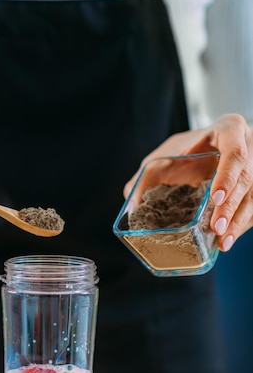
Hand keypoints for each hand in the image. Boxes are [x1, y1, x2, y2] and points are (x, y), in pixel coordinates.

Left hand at [124, 114, 252, 251]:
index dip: (226, 176)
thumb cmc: (184, 152)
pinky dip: (240, 225)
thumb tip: (131, 207)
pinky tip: (227, 239)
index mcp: (229, 130)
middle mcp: (248, 145)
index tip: (215, 197)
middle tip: (216, 228)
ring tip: (223, 242)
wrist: (204, 149)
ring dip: (238, 222)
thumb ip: (145, 178)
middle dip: (230, 207)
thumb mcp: (162, 157)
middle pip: (246, 179)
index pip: (234, 153)